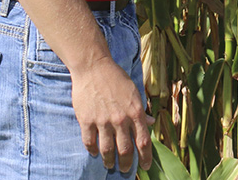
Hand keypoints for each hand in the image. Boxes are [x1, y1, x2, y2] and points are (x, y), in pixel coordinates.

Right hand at [71, 56, 153, 172]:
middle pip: (125, 150)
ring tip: (110, 164)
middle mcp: (120, 119)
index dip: (145, 157)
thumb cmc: (116, 78)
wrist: (94, 67)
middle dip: (126, 164)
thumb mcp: (134, 92)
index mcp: (135, 112)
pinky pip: (89, 142)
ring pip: (107, 150)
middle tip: (125, 170)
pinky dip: (92, 150)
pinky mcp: (86, 120)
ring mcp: (102, 121)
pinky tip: (94, 152)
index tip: (145, 166)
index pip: (143, 142)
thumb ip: (141, 110)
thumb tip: (151, 123)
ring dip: (109, 161)